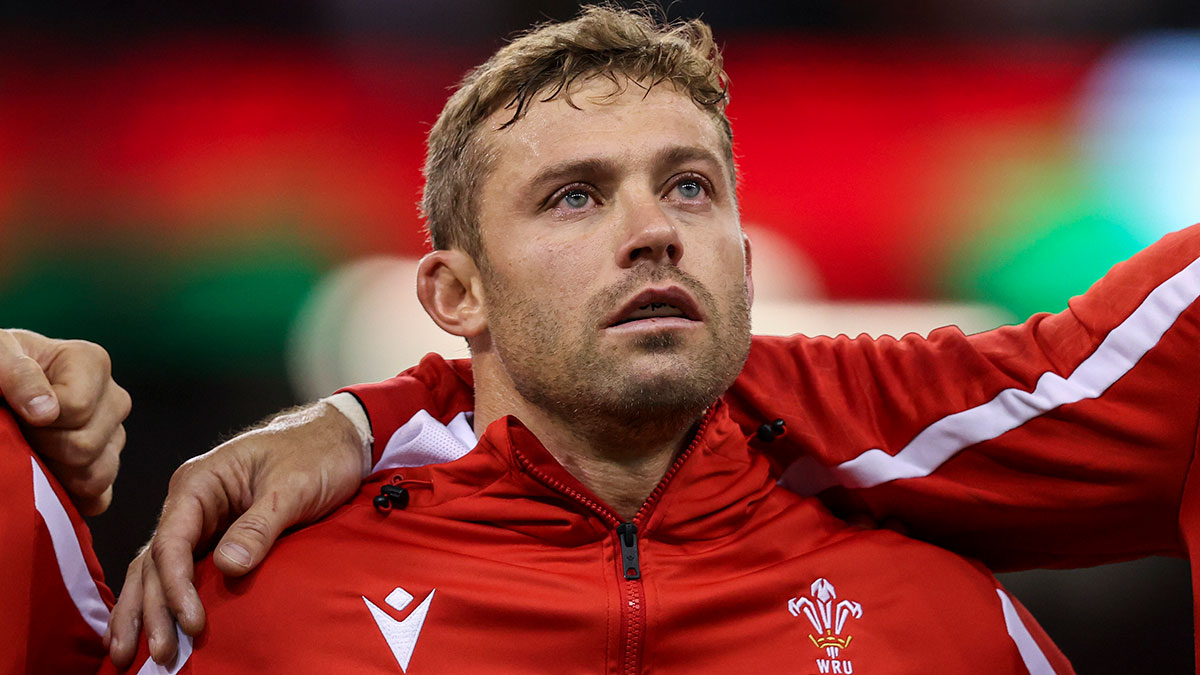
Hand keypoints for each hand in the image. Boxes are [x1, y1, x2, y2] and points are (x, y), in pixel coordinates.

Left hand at [0, 328, 130, 514]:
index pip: (76, 410)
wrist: (2, 390)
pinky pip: (100, 496)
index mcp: (92, 364)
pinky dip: (73, 498)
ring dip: (56, 474)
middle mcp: (112, 398)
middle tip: (21, 434)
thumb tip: (47, 413)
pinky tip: (47, 483)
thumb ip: (17, 374)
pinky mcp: (106, 465)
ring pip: (97, 475)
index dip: (37, 421)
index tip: (16, 412)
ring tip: (33, 453)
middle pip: (87, 445)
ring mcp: (113, 434)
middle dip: (44, 448)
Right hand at [106, 401, 365, 666]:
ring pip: (160, 569)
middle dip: (153, 610)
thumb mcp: (293, 486)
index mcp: (200, 482)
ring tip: (128, 654)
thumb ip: (260, 525)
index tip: (192, 623)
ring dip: (148, 610)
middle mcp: (191, 501)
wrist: (339, 437)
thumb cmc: (316, 452)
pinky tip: (156, 628)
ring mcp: (202, 519)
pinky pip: (185, 570)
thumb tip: (228, 567)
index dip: (176, 587)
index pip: (172, 542)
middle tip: (158, 656)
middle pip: (157, 562)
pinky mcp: (218, 534)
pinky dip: (168, 599)